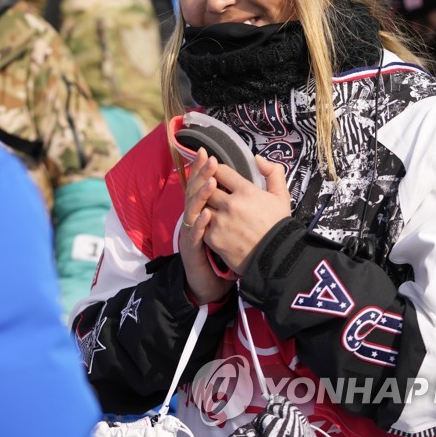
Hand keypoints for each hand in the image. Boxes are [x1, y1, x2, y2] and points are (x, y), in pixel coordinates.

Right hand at [180, 147, 232, 304]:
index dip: (202, 169)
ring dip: (201, 195)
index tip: (207, 153)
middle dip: (200, 175)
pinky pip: (195, 234)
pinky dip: (199, 223)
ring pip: (192, 209)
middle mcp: (194, 218)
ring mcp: (191, 232)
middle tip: (208, 159)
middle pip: (194, 191)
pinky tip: (206, 214)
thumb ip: (236, 207)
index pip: (201, 184)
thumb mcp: (230, 226)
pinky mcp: (192, 248)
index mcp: (204, 210)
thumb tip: (244, 188)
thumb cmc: (223, 253)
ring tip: (211, 182)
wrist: (210, 284)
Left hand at [203, 156, 289, 274]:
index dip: (217, 170)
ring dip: (205, 205)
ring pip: (203, 205)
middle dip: (207, 186)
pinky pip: (202, 224)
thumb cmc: (279, 226)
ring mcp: (220, 221)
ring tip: (210, 206)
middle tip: (209, 189)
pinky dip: (205, 223)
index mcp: (246, 191)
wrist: (276, 258)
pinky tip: (210, 223)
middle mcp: (230, 204)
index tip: (216, 173)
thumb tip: (257, 158)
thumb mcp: (281, 196)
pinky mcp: (213, 237)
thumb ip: (273, 173)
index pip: (221, 171)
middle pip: (207, 187)